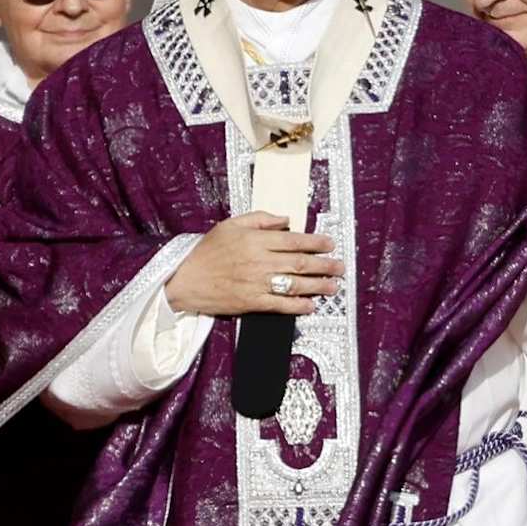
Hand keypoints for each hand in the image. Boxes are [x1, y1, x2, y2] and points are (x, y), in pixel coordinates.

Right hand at [164, 211, 340, 316]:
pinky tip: (310, 305)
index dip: (317, 242)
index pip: (294, 240)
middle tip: (339, 266)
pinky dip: (298, 306)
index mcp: (256, 240)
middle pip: (300, 263)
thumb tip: (285, 219)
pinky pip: (281, 305)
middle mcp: (260, 261)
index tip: (330, 243)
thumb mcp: (230, 225)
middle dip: (325, 265)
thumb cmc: (207, 252)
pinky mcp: (252, 302)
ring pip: (295, 284)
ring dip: (318, 286)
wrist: (186, 280)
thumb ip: (259, 219)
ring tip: (333, 286)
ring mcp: (257, 283)